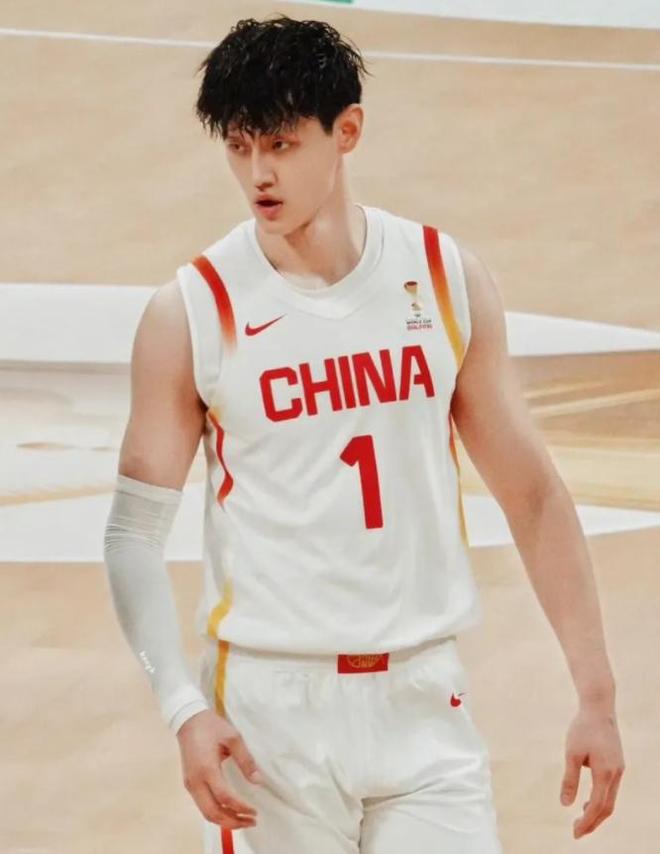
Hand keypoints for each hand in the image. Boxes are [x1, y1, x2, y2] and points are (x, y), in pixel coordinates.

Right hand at [176, 708, 264, 829]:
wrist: (188, 720)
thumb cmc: (211, 727)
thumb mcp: (233, 738)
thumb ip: (246, 760)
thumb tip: (258, 781)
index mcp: (206, 769)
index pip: (224, 797)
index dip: (241, 807)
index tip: (255, 811)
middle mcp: (195, 781)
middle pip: (212, 813)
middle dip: (233, 822)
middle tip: (251, 821)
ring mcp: (190, 784)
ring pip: (206, 813)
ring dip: (225, 820)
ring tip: (243, 820)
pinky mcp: (189, 783)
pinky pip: (202, 806)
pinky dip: (217, 813)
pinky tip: (230, 811)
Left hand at [560, 703, 624, 838]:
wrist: (598, 708)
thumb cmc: (582, 728)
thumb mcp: (571, 753)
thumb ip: (569, 779)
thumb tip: (565, 804)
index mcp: (605, 773)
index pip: (597, 806)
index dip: (587, 822)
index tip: (574, 833)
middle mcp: (616, 774)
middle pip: (607, 807)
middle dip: (593, 822)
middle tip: (577, 832)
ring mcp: (619, 769)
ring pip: (611, 799)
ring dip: (597, 812)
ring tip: (581, 820)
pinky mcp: (617, 764)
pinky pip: (611, 790)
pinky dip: (601, 800)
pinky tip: (588, 800)